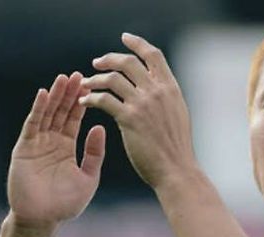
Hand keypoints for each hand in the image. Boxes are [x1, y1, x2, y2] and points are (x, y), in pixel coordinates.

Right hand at [8, 72, 105, 227]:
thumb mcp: (88, 177)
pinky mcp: (24, 148)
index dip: (82, 103)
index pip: (75, 119)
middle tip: (80, 74)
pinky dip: (38, 110)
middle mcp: (51, 141)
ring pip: (47, 114)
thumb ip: (95, 153)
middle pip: (61, 112)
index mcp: (67, 147)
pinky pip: (32, 126)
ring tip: (64, 78)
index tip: (93, 86)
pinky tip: (45, 95)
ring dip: (55, 96)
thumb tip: (100, 127)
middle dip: (70, 94)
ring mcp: (37, 143)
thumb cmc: (66, 203)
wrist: (42, 220)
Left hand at [79, 33, 195, 188]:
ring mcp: (143, 104)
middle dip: (109, 59)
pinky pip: (104, 100)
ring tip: (86, 84)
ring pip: (113, 78)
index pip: (153, 55)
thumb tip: (156, 86)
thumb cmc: (176, 149)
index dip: (137, 43)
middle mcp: (157, 92)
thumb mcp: (178, 114)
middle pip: (128, 62)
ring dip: (95, 79)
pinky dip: (91, 98)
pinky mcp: (130, 119)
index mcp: (171, 88)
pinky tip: (85, 102)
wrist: (177, 170)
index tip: (125, 38)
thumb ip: (166, 97)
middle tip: (97, 63)